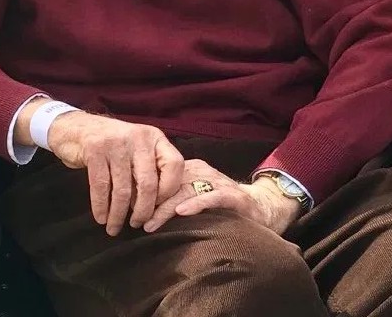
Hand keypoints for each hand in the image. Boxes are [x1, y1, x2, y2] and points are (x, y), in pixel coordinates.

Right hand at [47, 112, 183, 235]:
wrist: (77, 127)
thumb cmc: (113, 145)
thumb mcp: (137, 149)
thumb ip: (150, 170)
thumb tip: (156, 208)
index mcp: (155, 137)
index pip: (175, 165)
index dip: (169, 190)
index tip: (157, 206)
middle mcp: (139, 137)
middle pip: (148, 183)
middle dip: (143, 211)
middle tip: (136, 224)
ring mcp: (116, 142)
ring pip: (123, 189)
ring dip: (119, 215)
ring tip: (114, 227)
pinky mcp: (95, 150)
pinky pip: (101, 187)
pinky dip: (101, 207)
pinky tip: (101, 218)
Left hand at [143, 160, 300, 235]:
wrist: (262, 207)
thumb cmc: (223, 205)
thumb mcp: (195, 196)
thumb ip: (174, 198)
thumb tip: (141, 210)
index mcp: (191, 170)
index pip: (162, 177)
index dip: (145, 192)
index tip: (129, 208)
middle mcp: (202, 172)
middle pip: (170, 185)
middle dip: (151, 203)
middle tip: (135, 220)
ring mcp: (217, 182)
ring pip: (186, 191)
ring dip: (167, 207)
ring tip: (151, 222)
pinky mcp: (232, 195)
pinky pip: (212, 197)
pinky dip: (196, 204)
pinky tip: (182, 212)